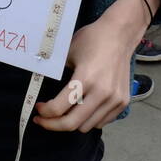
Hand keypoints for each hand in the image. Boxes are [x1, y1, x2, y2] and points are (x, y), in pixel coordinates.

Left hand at [32, 0, 145, 132]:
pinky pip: (101, 121)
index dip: (44, 112)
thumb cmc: (92, 39)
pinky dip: (89, 119)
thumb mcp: (68, 53)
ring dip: (72, 122)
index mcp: (86, 78)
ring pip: (87, 126)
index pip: (59, 108)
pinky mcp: (123, 102)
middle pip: (72, 124)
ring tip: (64, 112)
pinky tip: (82, 108)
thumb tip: (41, 88)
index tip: (38, 109)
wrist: (120, 34)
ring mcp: (115, 99)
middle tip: (44, 120)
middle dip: (53, 125)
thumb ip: (57, 73)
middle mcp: (102, 92)